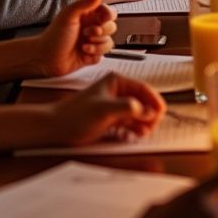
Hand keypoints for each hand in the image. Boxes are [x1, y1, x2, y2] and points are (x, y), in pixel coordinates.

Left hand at [28, 0, 115, 77]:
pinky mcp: (92, 55)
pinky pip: (104, 54)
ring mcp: (92, 42)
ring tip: (83, 45)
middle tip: (86, 33)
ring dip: (97, 44)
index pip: (108, 12)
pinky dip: (95, 54)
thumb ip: (85, 4)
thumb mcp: (69, 16)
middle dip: (101, 31)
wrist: (47, 58)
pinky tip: (83, 52)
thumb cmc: (55, 35)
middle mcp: (91, 28)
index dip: (108, 15)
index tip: (102, 18)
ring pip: (109, 41)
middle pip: (111, 27)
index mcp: (87, 16)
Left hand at [49, 73, 163, 147]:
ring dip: (143, 122)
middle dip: (149, 113)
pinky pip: (129, 122)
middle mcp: (117, 91)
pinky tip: (135, 135)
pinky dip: (135, 128)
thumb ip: (128, 108)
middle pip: (143, 101)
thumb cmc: (75, 115)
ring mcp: (114, 105)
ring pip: (137, 113)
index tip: (161, 112)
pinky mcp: (110, 118)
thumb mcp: (104, 110)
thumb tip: (146, 111)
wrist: (56, 128)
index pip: (143, 88)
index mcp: (116, 82)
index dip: (154, 100)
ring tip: (144, 133)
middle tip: (151, 126)